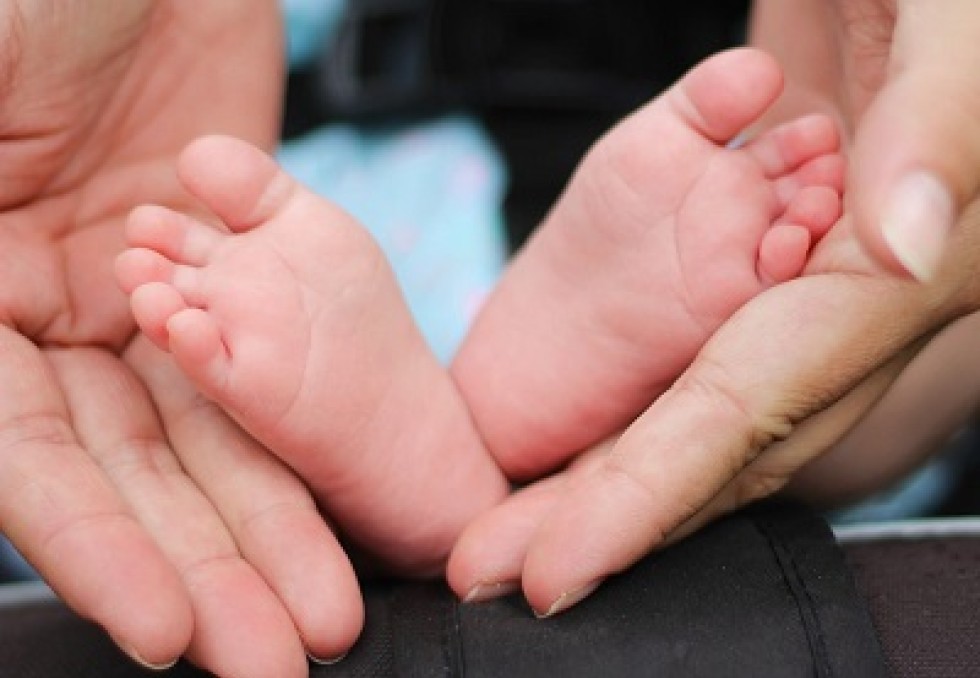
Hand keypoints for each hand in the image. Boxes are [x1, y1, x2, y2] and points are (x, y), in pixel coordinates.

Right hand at [0, 2, 361, 672]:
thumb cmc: (44, 5)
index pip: (29, 456)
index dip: (93, 546)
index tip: (166, 631)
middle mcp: (51, 317)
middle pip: (134, 471)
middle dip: (205, 567)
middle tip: (275, 659)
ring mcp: (148, 298)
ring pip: (214, 435)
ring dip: (267, 527)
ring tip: (325, 616)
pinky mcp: (235, 270)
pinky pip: (272, 361)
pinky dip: (300, 430)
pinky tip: (344, 505)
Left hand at [447, 0, 979, 613]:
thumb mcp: (954, 30)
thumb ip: (936, 137)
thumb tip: (899, 253)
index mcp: (889, 275)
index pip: (748, 406)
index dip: (650, 496)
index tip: (554, 569)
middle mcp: (833, 310)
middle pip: (704, 443)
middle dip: (597, 519)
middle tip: (485, 575)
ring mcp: (786, 296)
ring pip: (687, 417)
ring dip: (596, 482)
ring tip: (501, 538)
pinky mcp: (749, 269)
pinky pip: (684, 366)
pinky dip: (624, 423)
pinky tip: (563, 455)